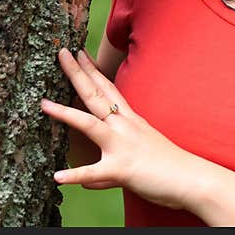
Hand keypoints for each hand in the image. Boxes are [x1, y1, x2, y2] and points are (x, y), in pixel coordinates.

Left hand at [42, 48, 205, 210]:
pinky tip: (57, 176)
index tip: (79, 52)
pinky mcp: (122, 169)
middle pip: (96, 95)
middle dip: (76, 73)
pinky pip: (94, 173)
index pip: (108, 88)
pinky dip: (75, 176)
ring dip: (65, 113)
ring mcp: (122, 146)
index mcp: (130, 120)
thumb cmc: (169, 167)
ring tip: (43, 104)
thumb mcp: (140, 156)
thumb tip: (88, 182)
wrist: (192, 178)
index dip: (92, 70)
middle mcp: (125, 127)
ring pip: (89, 125)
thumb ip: (110, 166)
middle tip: (61, 52)